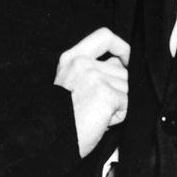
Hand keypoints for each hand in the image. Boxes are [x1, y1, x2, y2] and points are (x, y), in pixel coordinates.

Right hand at [54, 27, 129, 157]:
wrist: (48, 139)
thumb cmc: (60, 119)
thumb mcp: (70, 83)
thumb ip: (93, 69)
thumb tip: (122, 66)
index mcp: (71, 58)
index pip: (104, 36)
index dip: (122, 47)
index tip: (127, 60)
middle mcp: (82, 63)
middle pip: (122, 70)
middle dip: (117, 91)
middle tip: (97, 108)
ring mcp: (94, 76)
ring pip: (127, 88)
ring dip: (118, 106)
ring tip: (97, 116)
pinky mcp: (106, 94)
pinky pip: (128, 104)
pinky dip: (119, 117)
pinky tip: (101, 122)